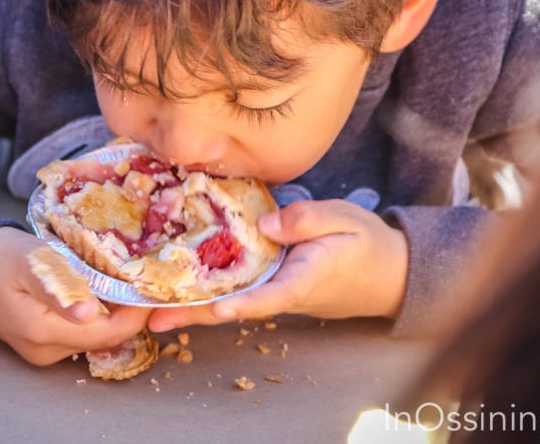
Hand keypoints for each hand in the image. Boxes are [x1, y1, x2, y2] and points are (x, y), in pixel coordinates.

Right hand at [0, 227, 150, 364]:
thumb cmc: (0, 258)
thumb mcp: (30, 263)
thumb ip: (59, 287)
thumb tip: (88, 313)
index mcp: (43, 332)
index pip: (109, 332)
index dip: (135, 310)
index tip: (149, 282)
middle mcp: (46, 351)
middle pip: (107, 336)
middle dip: (127, 309)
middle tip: (138, 274)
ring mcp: (46, 353)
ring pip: (98, 336)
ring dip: (113, 311)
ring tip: (119, 277)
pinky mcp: (46, 347)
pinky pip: (84, 334)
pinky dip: (97, 314)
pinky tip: (97, 288)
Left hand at [148, 199, 408, 331]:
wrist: (390, 274)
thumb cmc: (366, 243)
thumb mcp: (344, 219)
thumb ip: (307, 219)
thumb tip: (265, 223)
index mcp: (307, 277)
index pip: (273, 295)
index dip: (245, 303)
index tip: (219, 309)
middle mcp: (285, 292)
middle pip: (235, 306)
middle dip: (194, 314)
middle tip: (151, 320)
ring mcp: (276, 293)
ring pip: (230, 302)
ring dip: (192, 307)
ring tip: (149, 311)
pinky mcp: (272, 287)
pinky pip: (236, 293)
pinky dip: (207, 293)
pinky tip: (178, 288)